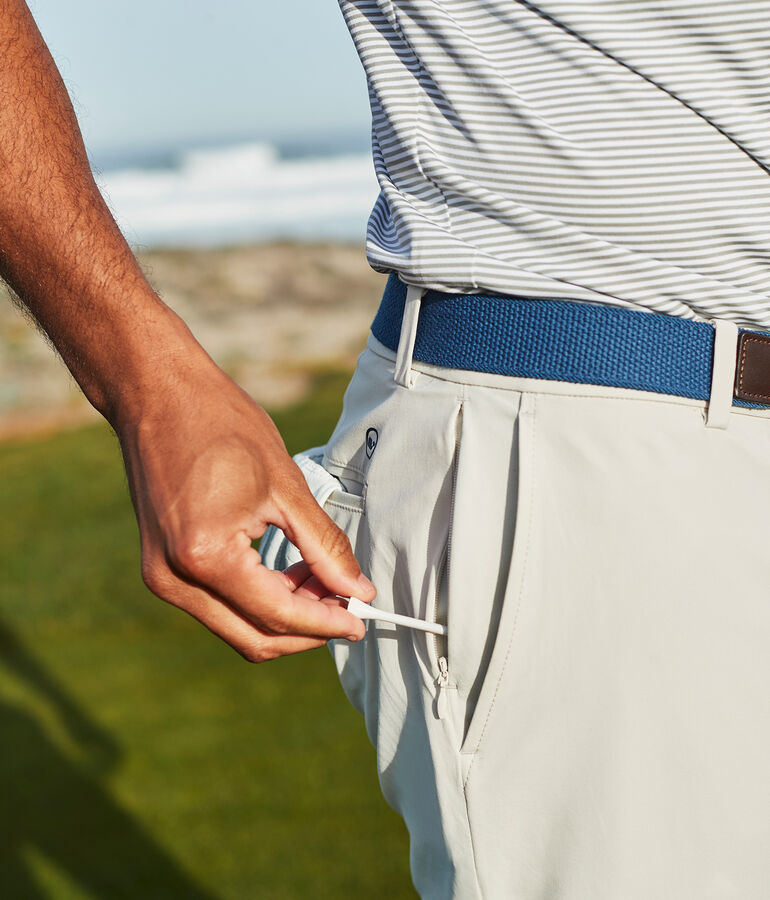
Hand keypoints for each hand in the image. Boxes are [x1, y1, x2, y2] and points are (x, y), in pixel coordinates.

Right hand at [115, 361, 374, 661]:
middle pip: (254, 638)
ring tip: (322, 581)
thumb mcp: (285, 486)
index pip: (278, 615)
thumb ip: (324, 547)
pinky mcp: (161, 567)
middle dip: (307, 629)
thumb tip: (357, 592)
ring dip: (284, 616)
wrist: (157, 393)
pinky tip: (288, 572)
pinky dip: (257, 600)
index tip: (362, 619)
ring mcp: (162, 577)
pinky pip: (218, 606)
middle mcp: (174, 579)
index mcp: (204, 556)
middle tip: (348, 604)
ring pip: (236, 627)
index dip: (327, 623)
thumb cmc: (219, 425)